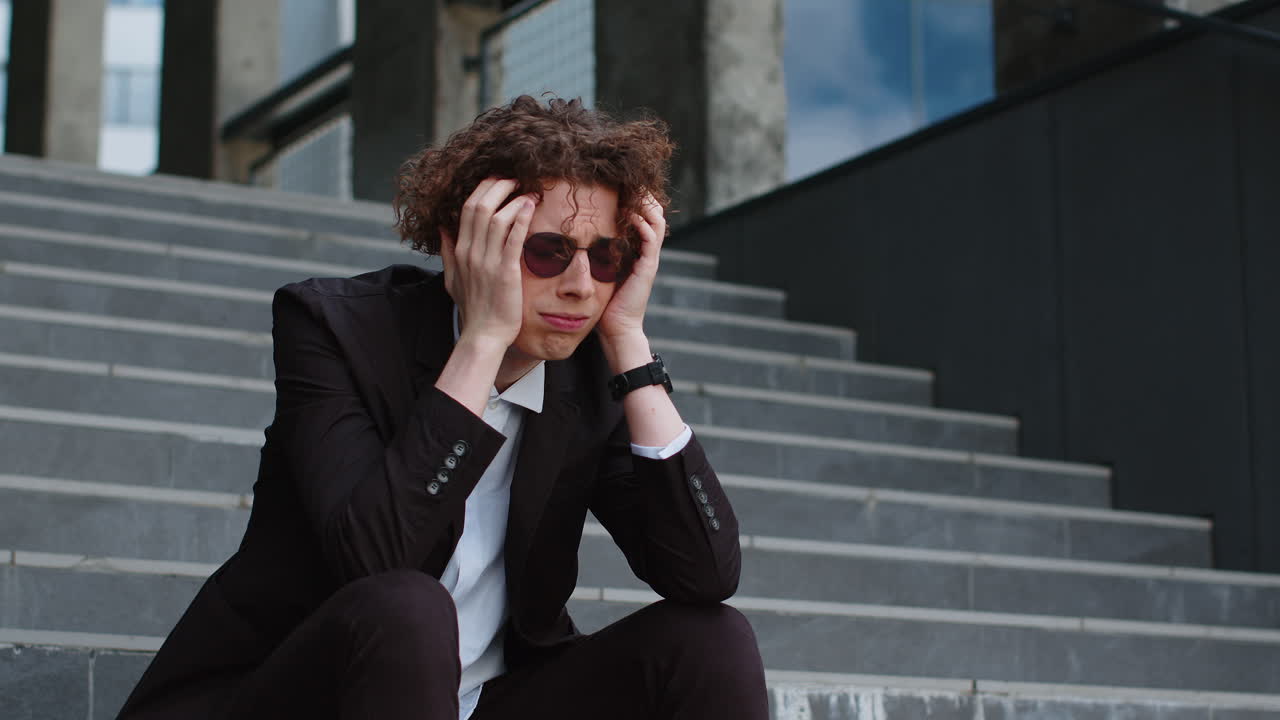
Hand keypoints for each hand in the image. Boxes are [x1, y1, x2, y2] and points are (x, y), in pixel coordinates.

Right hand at [439, 178, 536, 349]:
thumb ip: (447, 252)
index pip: (467, 209)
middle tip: (515, 178)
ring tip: (529, 192)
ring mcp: (486, 262)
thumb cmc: (473, 307)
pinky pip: (512, 239)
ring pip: (496, 218)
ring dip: (514, 200)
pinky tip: (530, 207)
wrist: (483, 334)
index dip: (483, 189)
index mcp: (459, 251)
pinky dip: (521, 219)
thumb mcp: (452, 278)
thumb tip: (442, 228)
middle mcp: (470, 252)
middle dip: (498, 186)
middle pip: (480, 206)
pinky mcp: (505, 272)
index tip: (499, 180)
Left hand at [597, 193, 665, 346]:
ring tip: (632, 194)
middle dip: (644, 196)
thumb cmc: (604, 303)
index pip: (644, 216)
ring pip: (657, 221)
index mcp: (636, 250)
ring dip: (646, 205)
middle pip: (655, 213)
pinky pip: (651, 238)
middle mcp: (646, 251)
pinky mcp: (648, 267)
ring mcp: (649, 258)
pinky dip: (643, 224)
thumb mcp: (600, 270)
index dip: (636, 199)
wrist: (616, 328)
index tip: (618, 187)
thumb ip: (595, 254)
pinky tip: (630, 216)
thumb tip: (573, 238)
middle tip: (628, 183)